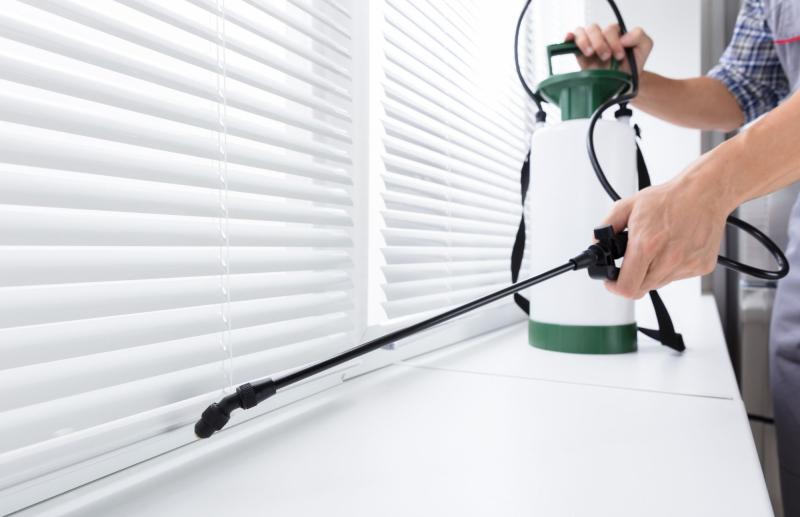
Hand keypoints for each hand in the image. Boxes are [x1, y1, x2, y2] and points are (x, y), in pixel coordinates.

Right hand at [565, 24, 652, 73]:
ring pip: (581, 32)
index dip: (614, 41)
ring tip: (591, 54)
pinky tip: (569, 41)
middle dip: (600, 43)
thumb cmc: (631, 66)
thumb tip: (623, 37)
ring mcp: (589, 44)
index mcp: (616, 34)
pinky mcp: (579, 54)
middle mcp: (601, 37)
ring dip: (585, 42)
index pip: (610, 29)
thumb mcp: (644, 48)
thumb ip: (639, 37)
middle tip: (606, 57)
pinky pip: (570, 40)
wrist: (623, 84)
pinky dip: (568, 38)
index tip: (619, 56)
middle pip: (594, 28)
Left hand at [600, 159, 733, 298]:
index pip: (627, 287)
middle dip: (632, 277)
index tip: (612, 281)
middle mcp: (668, 259)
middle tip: (633, 261)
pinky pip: (677, 277)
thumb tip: (597, 243)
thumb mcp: (627, 206)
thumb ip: (606, 226)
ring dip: (651, 272)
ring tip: (657, 248)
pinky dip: (670, 268)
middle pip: (641, 288)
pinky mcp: (701, 267)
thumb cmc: (669, 198)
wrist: (704, 192)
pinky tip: (673, 248)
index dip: (615, 287)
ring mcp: (687, 265)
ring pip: (658, 283)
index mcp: (647, 245)